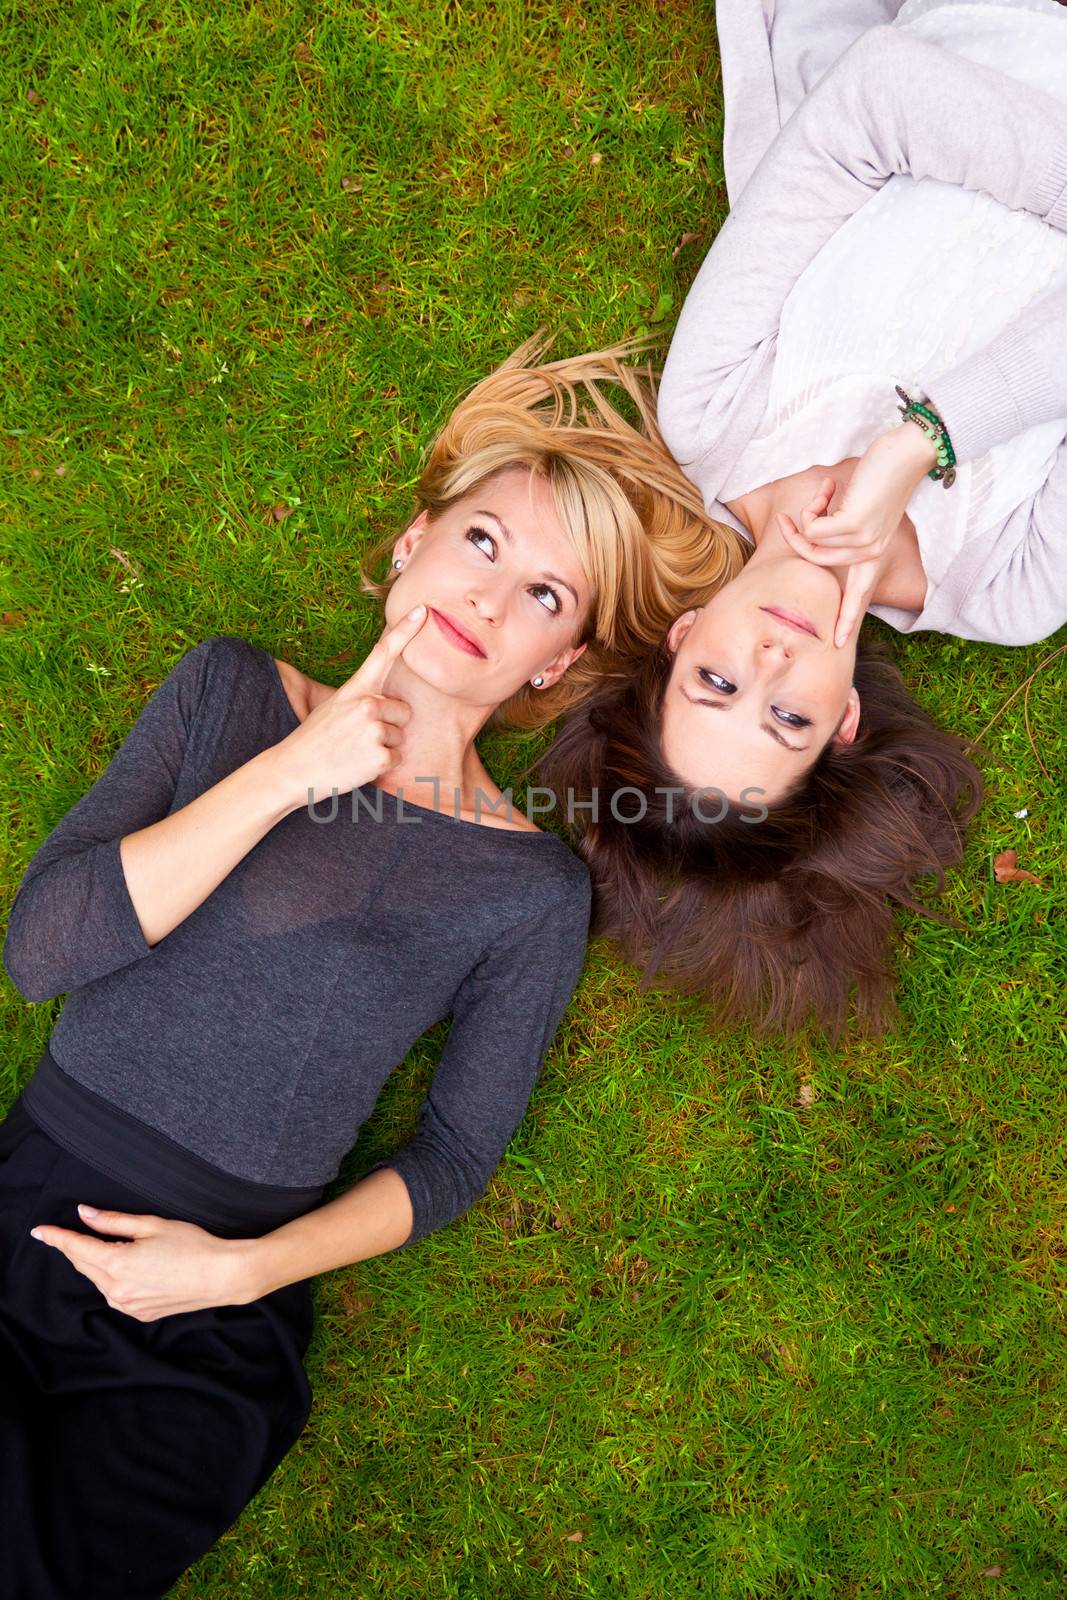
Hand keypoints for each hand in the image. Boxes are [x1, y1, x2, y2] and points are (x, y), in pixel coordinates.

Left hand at [30, 1205, 260, 1321]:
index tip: (40, 1231)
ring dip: (95, 1263)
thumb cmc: (193, 1246)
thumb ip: (113, 1221)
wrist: (222, 1276)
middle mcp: (117, 1290)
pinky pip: (114, 1293)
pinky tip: (127, 1265)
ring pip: (98, 1280)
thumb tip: (85, 1214)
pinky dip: (112, 1278)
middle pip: (84, 1265)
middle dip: (75, 1248)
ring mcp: (128, 1305)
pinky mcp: (139, 1313)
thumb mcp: (151, 1225)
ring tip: (109, 1245)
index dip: (56, 1237)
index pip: (76, 1248)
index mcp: (118, 1264)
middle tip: (69, 1232)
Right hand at [269, 604, 426, 806]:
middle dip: (390, 725)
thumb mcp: (333, 706)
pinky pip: (396, 758)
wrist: (293, 770)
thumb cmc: (315, 740)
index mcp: (355, 689)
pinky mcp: (379, 756)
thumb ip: (360, 697)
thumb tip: (385, 697)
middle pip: (403, 711)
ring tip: (356, 752)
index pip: (383, 653)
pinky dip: (381, 766)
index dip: (405, 631)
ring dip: (384, 747)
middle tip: (359, 737)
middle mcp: (366, 705)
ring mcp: (374, 730)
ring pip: (400, 737)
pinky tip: (359, 766)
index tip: (423, 611)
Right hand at [777, 426, 934, 647]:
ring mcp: (862, 541)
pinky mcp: (852, 526)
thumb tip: (815, 537)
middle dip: (795, 540)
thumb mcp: (865, 512)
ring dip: (806, 515)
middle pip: (818, 562)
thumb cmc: (882, 477)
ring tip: (822, 492)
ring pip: (812, 544)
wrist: (904, 455)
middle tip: (786, 519)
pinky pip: (812, 528)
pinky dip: (812, 507)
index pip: (860, 596)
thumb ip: (847, 530)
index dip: (847, 619)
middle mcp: (870, 553)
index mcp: (875, 554)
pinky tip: (826, 489)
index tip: (838, 643)